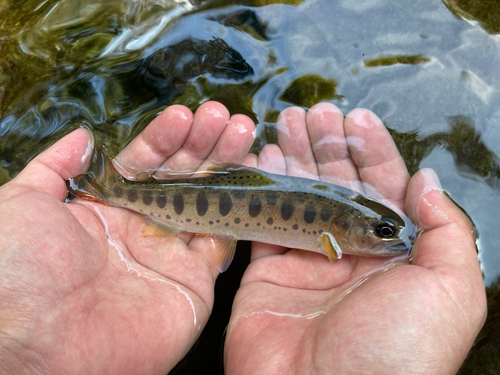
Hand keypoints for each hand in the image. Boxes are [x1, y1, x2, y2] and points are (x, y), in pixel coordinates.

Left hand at [0, 102, 254, 373]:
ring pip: (206, 202)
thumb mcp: (21, 202)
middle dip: (202, 144)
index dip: (164, 138)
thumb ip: (57, 166)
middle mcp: (139, 229)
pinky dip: (238, 212)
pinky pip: (222, 243)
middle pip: (180, 178)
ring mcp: (168, 255)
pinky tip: (250, 178)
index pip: (142, 164)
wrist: (36, 345)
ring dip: (225, 167)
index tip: (184, 114)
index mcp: (103, 209)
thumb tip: (83, 135)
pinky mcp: (193, 283)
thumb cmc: (17, 270)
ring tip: (240, 130)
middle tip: (221, 116)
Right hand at [224, 103, 486, 373]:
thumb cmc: (399, 351)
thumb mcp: (449, 290)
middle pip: (336, 183)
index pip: (383, 186)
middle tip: (313, 112)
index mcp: (393, 252)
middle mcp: (350, 250)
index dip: (371, 148)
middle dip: (326, 143)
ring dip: (292, 156)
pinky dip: (260, 187)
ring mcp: (307, 259)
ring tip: (285, 121)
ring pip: (298, 194)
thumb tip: (427, 180)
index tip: (356, 116)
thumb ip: (445, 231)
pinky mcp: (268, 269)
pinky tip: (260, 158)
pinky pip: (263, 219)